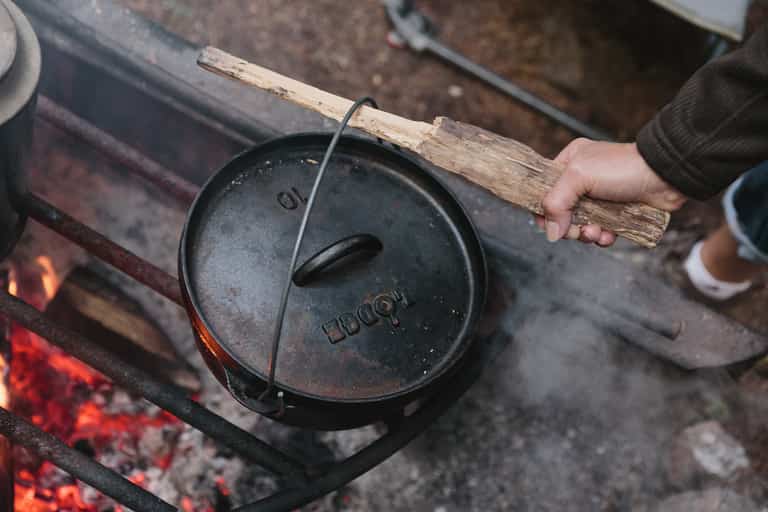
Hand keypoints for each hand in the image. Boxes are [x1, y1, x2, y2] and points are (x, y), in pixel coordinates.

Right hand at [535, 139, 686, 245]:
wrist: (666, 177)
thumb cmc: (624, 168)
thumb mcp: (580, 176)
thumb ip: (556, 202)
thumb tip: (551, 231)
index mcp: (570, 162)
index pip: (544, 189)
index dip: (543, 210)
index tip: (547, 224)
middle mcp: (582, 179)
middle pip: (560, 212)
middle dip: (568, 226)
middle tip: (577, 229)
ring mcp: (599, 197)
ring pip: (579, 225)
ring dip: (585, 234)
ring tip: (596, 232)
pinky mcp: (614, 213)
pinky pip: (599, 232)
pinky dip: (602, 238)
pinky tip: (608, 235)